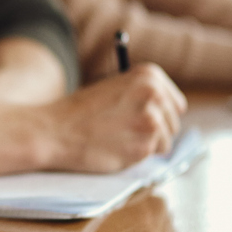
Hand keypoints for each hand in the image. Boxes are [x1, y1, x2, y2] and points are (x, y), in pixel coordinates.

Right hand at [38, 64, 187, 171]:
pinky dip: (135, 155)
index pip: (176, 103)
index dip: (161, 114)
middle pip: (173, 123)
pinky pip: (150, 155)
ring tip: (118, 138)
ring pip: (165, 142)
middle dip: (154, 131)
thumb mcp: (116, 88)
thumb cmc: (80, 111)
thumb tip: (168, 114)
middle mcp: (155, 95)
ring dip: (146, 144)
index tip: (144, 120)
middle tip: (126, 131)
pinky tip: (114, 147)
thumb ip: (144, 96)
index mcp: (148, 76)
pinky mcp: (144, 147)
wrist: (56, 131)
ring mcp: (151, 122)